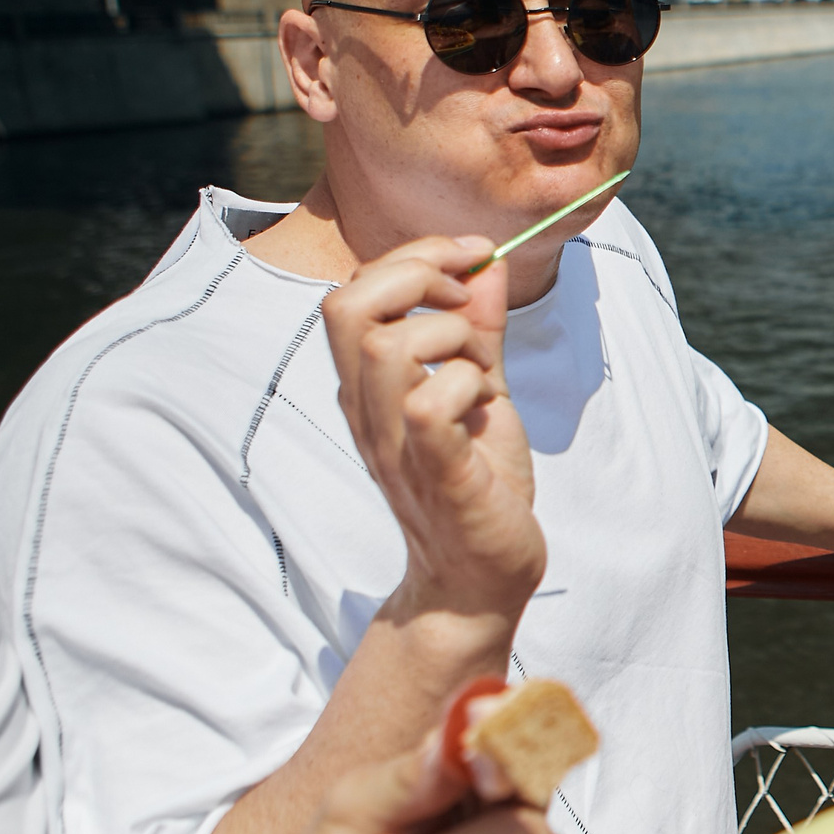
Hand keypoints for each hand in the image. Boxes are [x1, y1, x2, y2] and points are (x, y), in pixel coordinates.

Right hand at [324, 238, 546, 623]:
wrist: (478, 577)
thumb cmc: (477, 485)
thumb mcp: (482, 392)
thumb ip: (481, 331)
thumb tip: (485, 265)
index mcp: (370, 385)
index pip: (353, 289)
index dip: (414, 256)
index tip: (472, 260)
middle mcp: (368, 409)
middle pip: (348, 304)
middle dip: (419, 273)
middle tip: (469, 299)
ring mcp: (395, 441)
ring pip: (388, 346)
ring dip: (453, 336)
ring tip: (482, 370)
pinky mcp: (435, 473)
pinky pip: (428, 407)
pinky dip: (466, 387)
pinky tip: (486, 407)